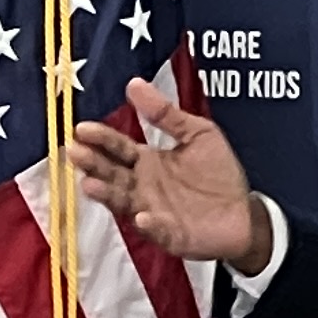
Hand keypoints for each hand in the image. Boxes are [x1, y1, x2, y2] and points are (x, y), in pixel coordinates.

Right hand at [70, 78, 267, 270]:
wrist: (243, 213)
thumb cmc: (216, 173)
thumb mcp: (197, 134)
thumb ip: (166, 113)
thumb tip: (133, 83)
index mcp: (147, 162)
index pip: (118, 147)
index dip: (101, 138)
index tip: (81, 128)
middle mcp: (142, 187)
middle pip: (112, 173)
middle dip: (93, 163)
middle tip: (74, 152)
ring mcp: (152, 212)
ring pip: (123, 202)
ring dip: (107, 194)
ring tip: (90, 184)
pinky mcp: (170, 235)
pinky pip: (157, 230)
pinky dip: (149, 224)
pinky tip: (142, 216)